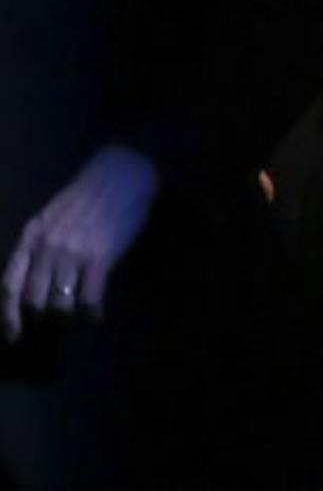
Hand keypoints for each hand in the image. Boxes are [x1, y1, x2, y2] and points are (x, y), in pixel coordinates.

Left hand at [3, 145, 158, 341]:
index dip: (8, 316)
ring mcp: (72, 253)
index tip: (13, 337)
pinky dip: (92, 314)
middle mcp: (46, 248)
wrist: (121, 175)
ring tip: (77, 316)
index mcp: (30, 238)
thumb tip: (33, 281)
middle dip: (44, 317)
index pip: (9, 286)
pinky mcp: (100, 257)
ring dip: (68, 318)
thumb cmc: (88, 196)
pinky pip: (90, 299)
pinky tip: (97, 316)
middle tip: (57, 321)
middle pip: (34, 301)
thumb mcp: (51, 218)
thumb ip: (39, 246)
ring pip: (60, 305)